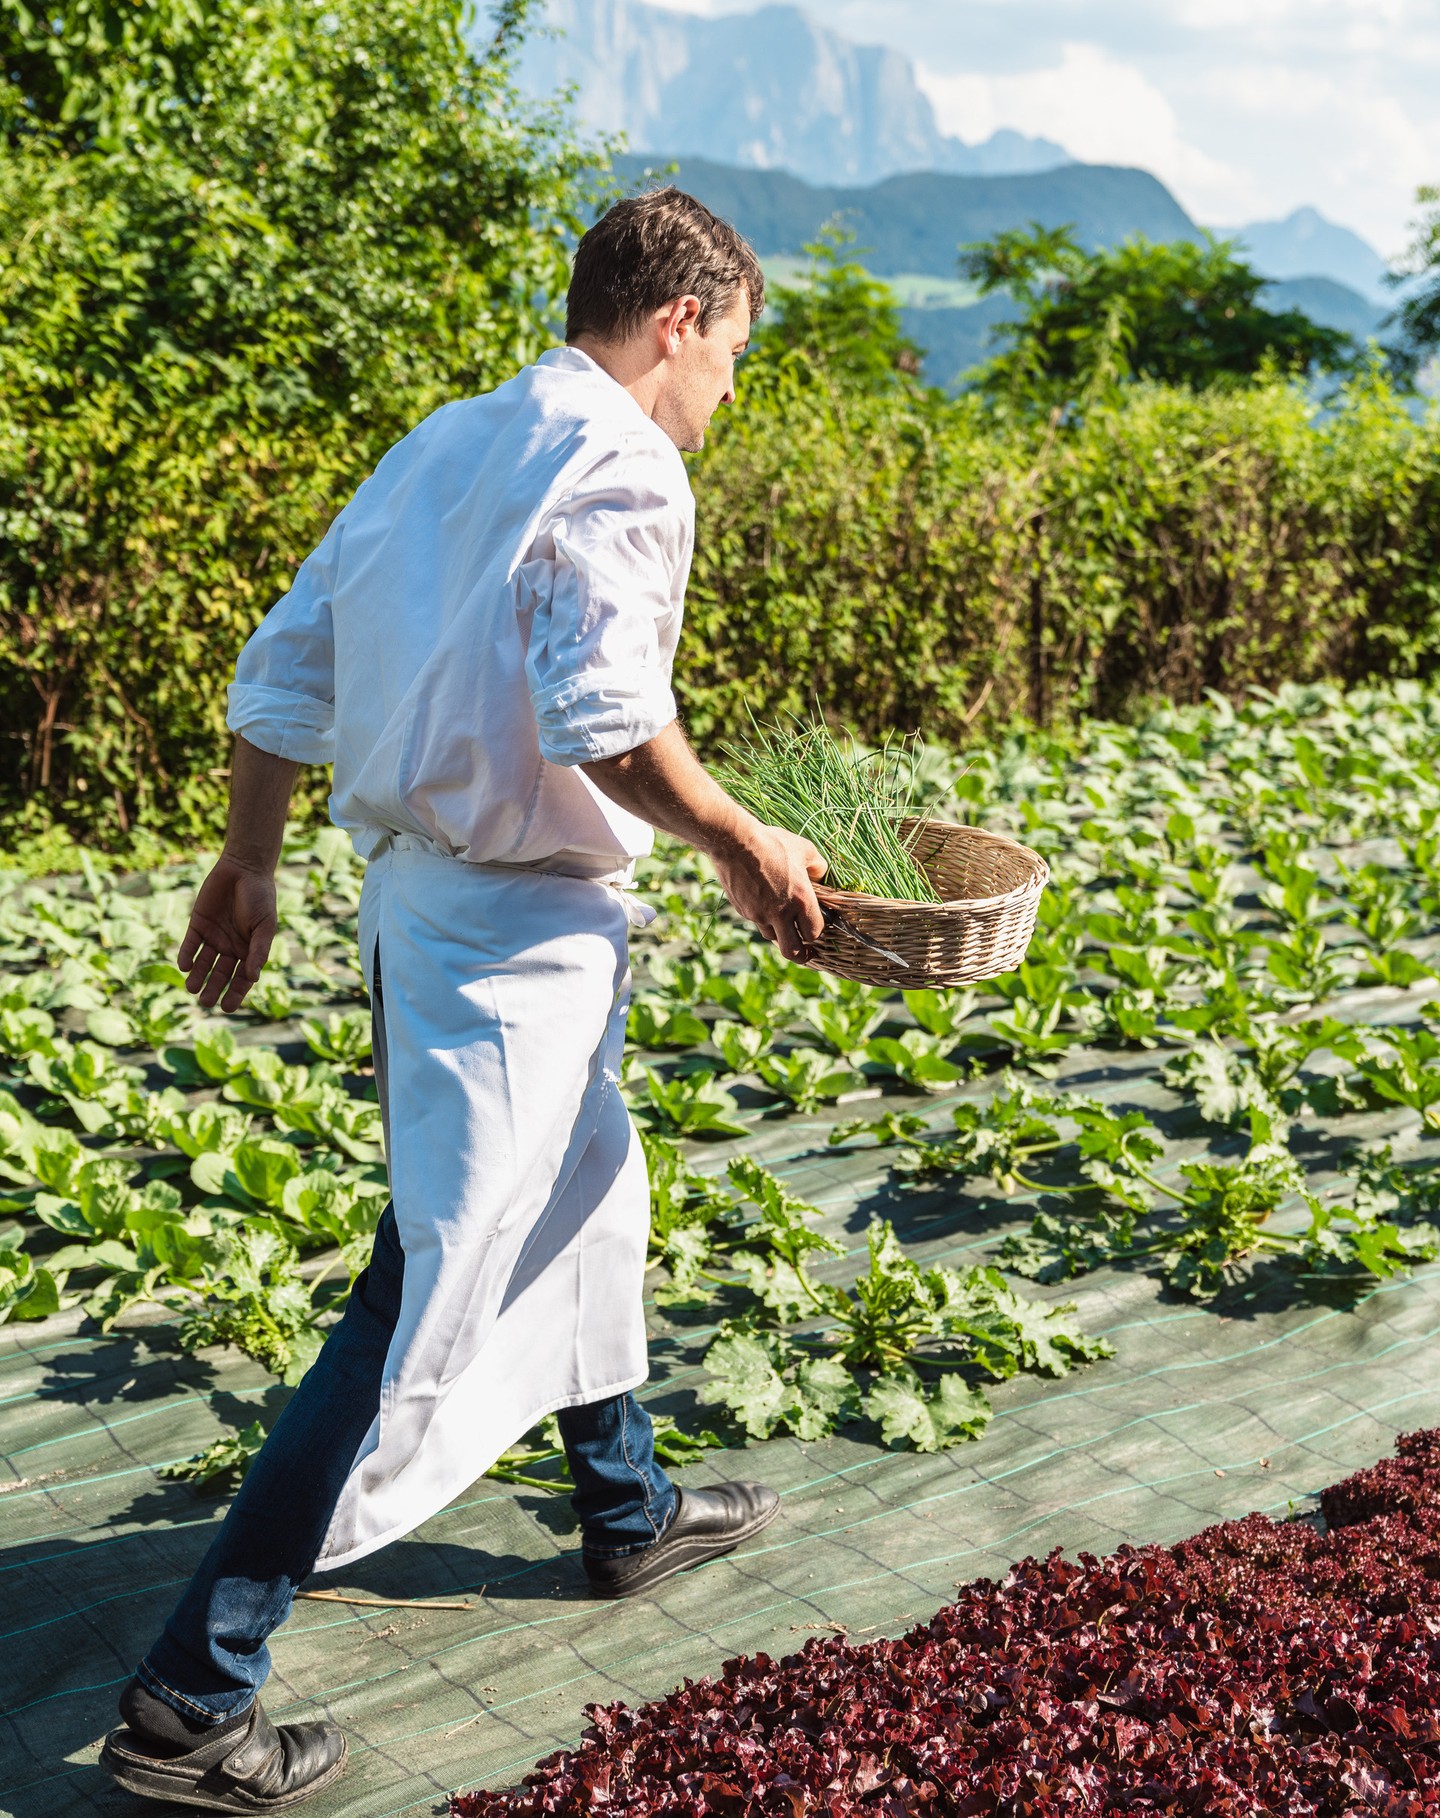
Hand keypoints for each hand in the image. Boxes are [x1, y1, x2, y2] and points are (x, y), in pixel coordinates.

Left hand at [178, 856, 278, 1011]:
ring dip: (197, 977)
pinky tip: (185, 966)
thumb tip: (253, 978)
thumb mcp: (264, 926)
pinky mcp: (198, 925)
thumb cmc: (260, 897)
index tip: (226, 1008)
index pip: (241, 979)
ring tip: (192, 988)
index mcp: (249, 950)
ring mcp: (213, 937)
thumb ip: (258, 951)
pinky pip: (190, 944)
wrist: (243, 869)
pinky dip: (187, 956)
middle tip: (205, 1002)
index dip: (235, 994)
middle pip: (220, 975)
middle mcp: (230, 947)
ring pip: (203, 963)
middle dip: (213, 989)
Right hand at [710, 821, 826, 962]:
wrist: (735, 842)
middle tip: (807, 953)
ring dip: (780, 933)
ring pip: (772, 936)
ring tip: (783, 919)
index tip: (817, 928)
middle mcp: (780, 914)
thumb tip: (821, 876)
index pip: (815, 933)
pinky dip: (763, 917)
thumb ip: (818, 868)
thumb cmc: (773, 843)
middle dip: (802, 956)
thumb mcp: (805, 850)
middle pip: (792, 951)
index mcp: (801, 901)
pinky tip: (763, 900)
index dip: (817, 933)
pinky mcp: (743, 911)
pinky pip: (756, 921)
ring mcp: (759, 915)